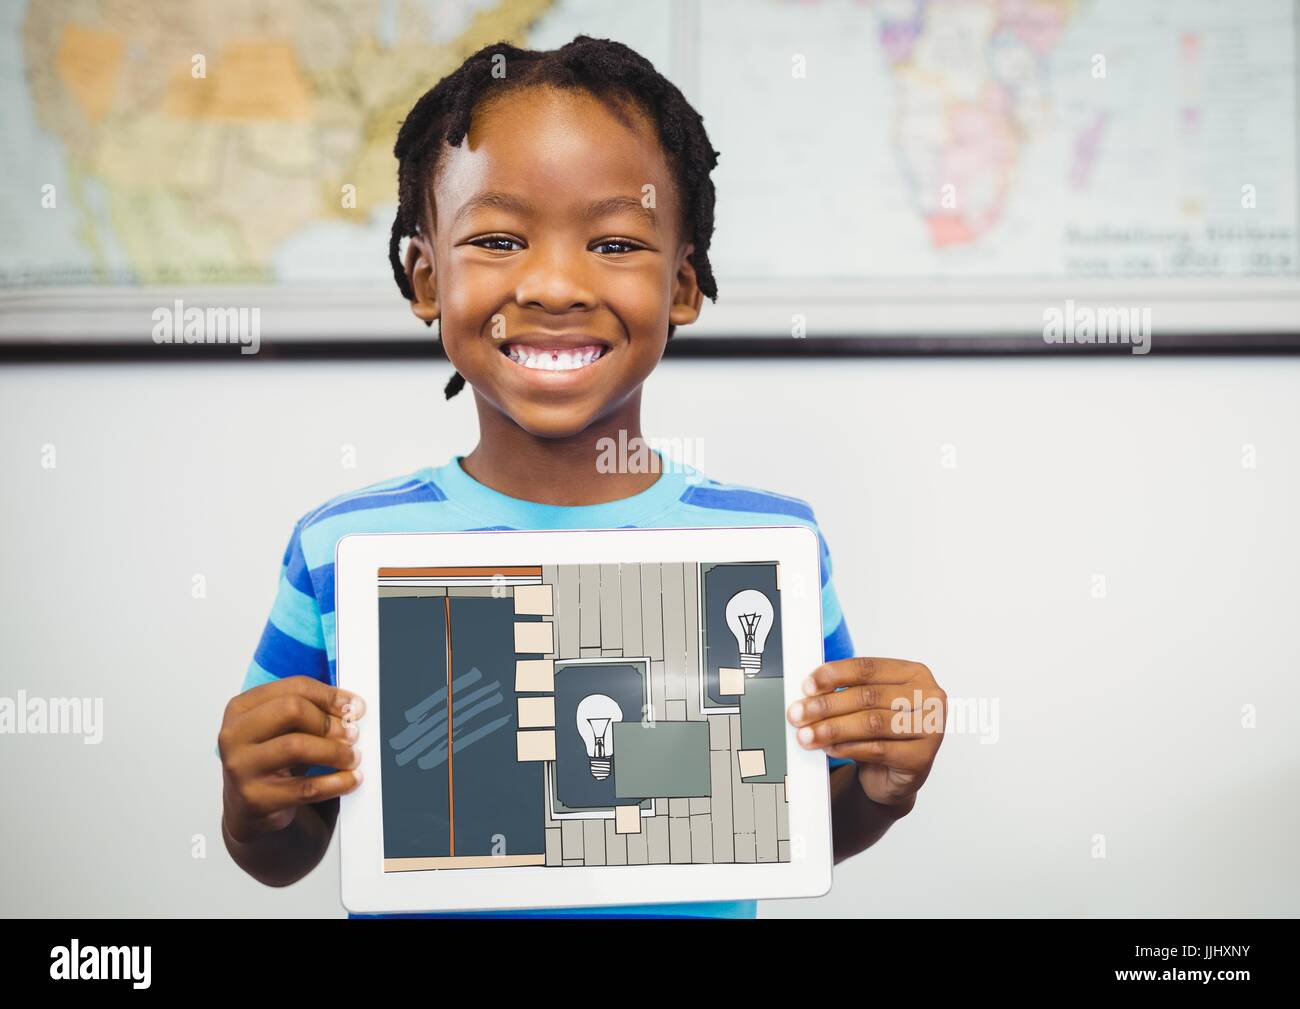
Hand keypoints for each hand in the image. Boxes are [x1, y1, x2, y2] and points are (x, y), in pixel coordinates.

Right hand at [218, 676, 366, 843]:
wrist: (246, 805)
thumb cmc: (269, 758)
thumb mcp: (281, 728)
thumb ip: (309, 711)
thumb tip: (351, 707)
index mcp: (242, 708)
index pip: (294, 687)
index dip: (330, 695)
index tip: (354, 706)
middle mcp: (235, 734)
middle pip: (292, 710)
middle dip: (329, 721)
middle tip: (352, 733)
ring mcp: (241, 767)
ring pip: (297, 746)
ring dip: (335, 751)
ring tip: (353, 757)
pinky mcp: (256, 798)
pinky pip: (305, 787)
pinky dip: (336, 782)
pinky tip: (350, 779)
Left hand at [787, 657, 945, 809]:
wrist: (894, 774)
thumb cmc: (881, 732)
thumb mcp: (866, 705)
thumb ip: (846, 691)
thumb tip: (809, 691)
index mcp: (914, 673)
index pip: (868, 668)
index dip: (834, 674)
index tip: (807, 685)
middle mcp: (929, 697)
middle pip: (868, 696)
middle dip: (827, 705)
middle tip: (798, 713)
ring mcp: (931, 728)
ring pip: (872, 723)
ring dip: (833, 729)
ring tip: (808, 734)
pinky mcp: (922, 757)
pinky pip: (878, 750)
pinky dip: (848, 748)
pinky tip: (829, 748)